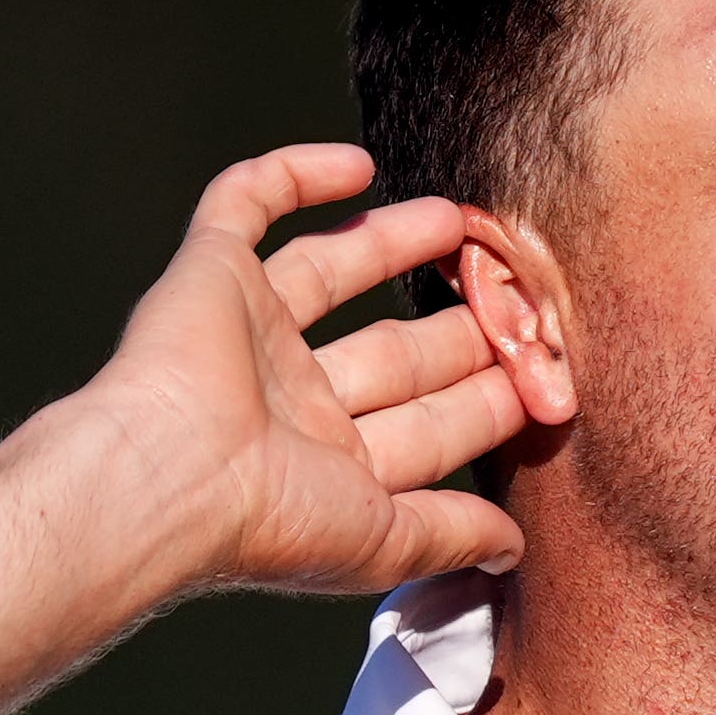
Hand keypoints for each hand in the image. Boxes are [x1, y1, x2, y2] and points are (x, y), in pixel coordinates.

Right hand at [87, 144, 528, 593]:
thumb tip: (514, 550)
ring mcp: (249, 331)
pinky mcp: (208, 273)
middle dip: (459, 325)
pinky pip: (246, 205)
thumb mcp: (384, 540)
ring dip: (394, 242)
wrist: (165, 479)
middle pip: (395, 350)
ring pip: (332, 270)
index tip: (550, 373)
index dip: (490, 400)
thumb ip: (452, 536)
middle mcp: (293, 398)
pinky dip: (295, 174)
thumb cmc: (268, 523)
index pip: (431, 424)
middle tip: (520, 290)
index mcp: (333, 464)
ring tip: (457, 218)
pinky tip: (357, 164)